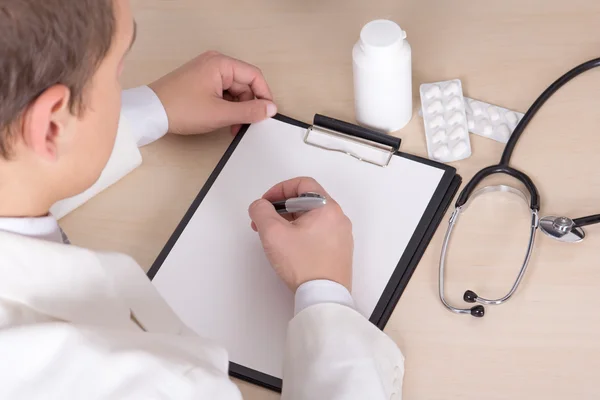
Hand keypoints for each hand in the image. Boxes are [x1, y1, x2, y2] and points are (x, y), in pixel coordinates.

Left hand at [148, 51, 276, 135]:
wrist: (150, 113)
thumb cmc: (179, 109)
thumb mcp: (220, 113)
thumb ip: (249, 111)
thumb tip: (270, 108)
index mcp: (220, 63)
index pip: (254, 76)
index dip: (264, 96)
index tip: (266, 113)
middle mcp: (215, 63)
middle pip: (245, 84)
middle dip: (248, 106)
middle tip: (245, 125)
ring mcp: (207, 72)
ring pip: (234, 91)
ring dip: (237, 109)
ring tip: (231, 126)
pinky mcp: (201, 82)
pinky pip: (223, 93)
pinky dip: (226, 107)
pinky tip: (223, 121)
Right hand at [248, 177, 353, 291]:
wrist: (324, 296)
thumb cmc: (303, 265)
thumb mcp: (273, 233)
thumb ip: (262, 211)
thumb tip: (260, 205)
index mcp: (327, 208)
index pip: (302, 184)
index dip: (280, 189)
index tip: (266, 202)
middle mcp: (338, 218)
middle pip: (307, 201)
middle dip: (282, 208)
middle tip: (265, 221)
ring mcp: (341, 235)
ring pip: (312, 217)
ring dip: (290, 221)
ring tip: (274, 236)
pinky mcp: (339, 250)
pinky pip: (319, 232)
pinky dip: (302, 233)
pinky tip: (289, 247)